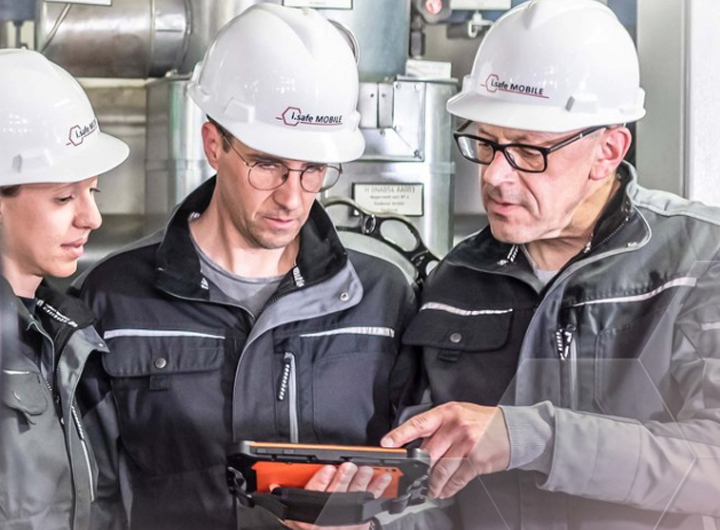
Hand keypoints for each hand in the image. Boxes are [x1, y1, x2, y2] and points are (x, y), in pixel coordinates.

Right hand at [275, 462, 390, 529]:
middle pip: (337, 493)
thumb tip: (272, 487)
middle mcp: (330, 514)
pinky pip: (371, 502)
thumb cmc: (311, 528)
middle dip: (344, 478)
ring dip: (362, 481)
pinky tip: (383, 479)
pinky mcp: (360, 521)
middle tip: (350, 467)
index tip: (327, 470)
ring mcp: (346, 518)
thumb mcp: (294, 519)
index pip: (314, 494)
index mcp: (311, 513)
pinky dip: (378, 490)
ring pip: (355, 495)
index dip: (321, 482)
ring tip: (367, 470)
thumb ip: (287, 501)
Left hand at [381, 402, 509, 498]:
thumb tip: (416, 444)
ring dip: (433, 484)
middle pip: (428, 452)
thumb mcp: (459, 414)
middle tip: (413, 477)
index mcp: (447, 412)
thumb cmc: (484, 422)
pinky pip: (457, 478)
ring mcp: (467, 443)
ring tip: (430, 489)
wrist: (514, 429)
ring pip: (440, 469)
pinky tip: (445, 491)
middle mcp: (456, 426)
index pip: (418, 423)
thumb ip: (439, 426)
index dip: (400, 434)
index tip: (386, 444)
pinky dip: (448, 488)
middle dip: (419, 468)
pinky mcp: (477, 460)